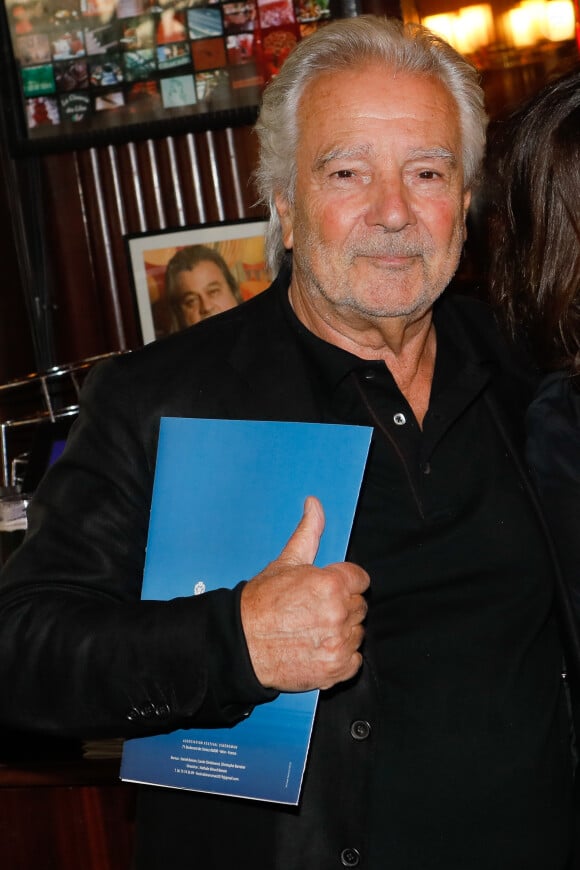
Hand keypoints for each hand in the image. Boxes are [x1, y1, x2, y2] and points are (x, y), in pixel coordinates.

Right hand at [240, 496, 368, 692]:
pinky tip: (319, 649)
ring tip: (313, 630)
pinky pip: (354, 660)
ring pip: (357, 633)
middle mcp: (338, 613)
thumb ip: (308, 532)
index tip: (328, 590)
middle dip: (342, 606)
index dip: (344, 582)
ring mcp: (338, 643)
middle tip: (314, 611)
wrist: (241, 644)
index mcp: (330, 583)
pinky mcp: (335, 668)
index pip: (360, 579)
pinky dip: (341, 657)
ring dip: (342, 632)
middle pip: (359, 606)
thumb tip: (315, 504)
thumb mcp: (285, 563)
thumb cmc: (261, 604)